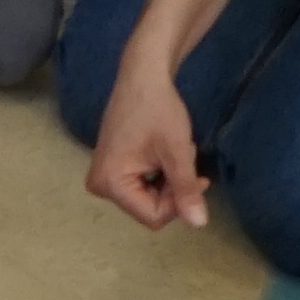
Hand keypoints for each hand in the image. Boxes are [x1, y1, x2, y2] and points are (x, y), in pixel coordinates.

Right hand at [85, 61, 208, 230]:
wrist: (143, 75)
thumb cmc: (158, 109)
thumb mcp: (177, 151)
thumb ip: (186, 189)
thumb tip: (199, 224)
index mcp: (110, 183)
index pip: (153, 216)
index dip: (179, 201)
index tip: (198, 177)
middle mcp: (100, 186)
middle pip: (149, 209)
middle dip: (173, 189)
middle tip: (183, 158)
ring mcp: (104, 177)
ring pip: (149, 198)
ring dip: (169, 180)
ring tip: (173, 151)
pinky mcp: (111, 169)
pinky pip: (142, 186)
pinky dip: (160, 174)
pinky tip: (163, 151)